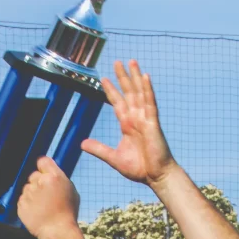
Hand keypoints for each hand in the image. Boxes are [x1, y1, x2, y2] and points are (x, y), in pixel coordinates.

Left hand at [17, 158, 79, 238]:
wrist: (57, 231)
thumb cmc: (67, 213)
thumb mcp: (70, 191)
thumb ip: (59, 179)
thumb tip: (52, 174)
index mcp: (54, 176)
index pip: (42, 161)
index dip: (43, 167)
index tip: (44, 172)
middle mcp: (39, 182)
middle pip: (34, 175)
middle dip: (38, 182)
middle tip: (45, 195)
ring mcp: (28, 193)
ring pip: (27, 187)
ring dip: (32, 194)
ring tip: (41, 206)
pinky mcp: (21, 204)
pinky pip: (22, 199)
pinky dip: (27, 204)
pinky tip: (36, 212)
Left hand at [82, 60, 174, 186]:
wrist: (156, 176)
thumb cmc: (139, 168)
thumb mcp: (114, 158)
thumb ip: (99, 149)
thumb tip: (82, 144)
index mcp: (127, 125)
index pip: (118, 103)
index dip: (111, 91)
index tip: (104, 79)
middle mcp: (136, 119)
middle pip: (128, 93)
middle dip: (122, 78)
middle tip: (117, 62)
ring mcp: (146, 119)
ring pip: (139, 93)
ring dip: (135, 77)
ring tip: (131, 62)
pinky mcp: (153, 123)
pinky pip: (151, 103)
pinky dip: (148, 90)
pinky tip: (145, 77)